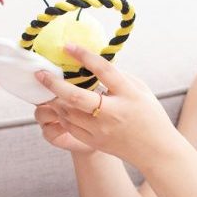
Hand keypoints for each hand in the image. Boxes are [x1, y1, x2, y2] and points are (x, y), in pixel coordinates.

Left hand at [34, 45, 179, 167]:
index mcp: (128, 94)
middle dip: (54, 84)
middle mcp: (113, 112)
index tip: (67, 46)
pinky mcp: (95, 142)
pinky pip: (70, 127)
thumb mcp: (141, 90)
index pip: (103, 70)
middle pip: (76, 97)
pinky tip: (59, 106)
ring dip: (55, 99)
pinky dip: (62, 114)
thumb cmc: (150, 115)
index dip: (83, 56)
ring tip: (47, 88)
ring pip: (68, 113)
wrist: (156, 150)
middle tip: (40, 73)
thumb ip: (119, 76)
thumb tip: (94, 63)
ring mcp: (102, 129)